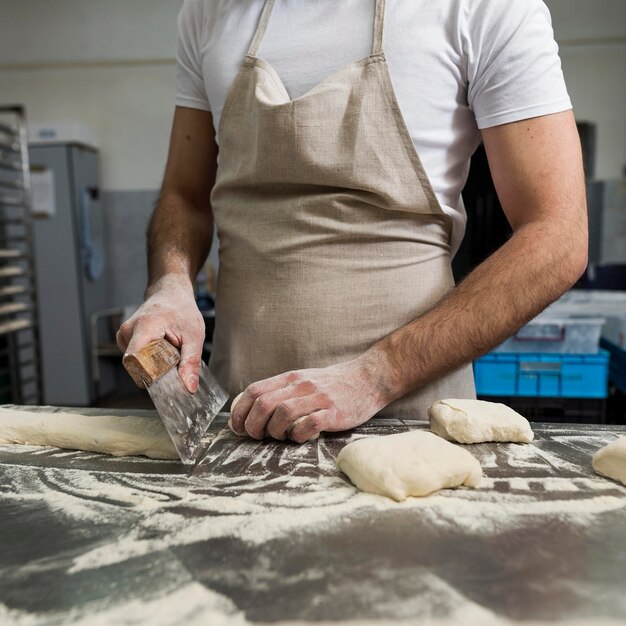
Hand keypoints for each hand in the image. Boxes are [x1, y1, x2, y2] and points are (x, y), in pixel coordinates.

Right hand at [116, 274, 204, 392]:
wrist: (171, 292)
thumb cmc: (182, 310)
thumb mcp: (194, 336)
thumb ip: (191, 361)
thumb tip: (189, 387)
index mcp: (144, 327)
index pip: (135, 361)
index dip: (150, 375)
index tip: (166, 377)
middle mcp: (128, 330)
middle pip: (136, 365)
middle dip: (155, 369)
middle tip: (173, 358)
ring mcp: (123, 334)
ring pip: (136, 363)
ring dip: (153, 363)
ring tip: (167, 348)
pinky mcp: (124, 338)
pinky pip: (135, 358)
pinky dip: (149, 358)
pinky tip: (159, 347)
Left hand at [230, 357, 388, 442]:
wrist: (368, 378)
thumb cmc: (333, 385)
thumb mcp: (304, 380)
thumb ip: (282, 392)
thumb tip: (253, 411)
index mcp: (291, 378)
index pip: (254, 391)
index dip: (240, 411)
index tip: (237, 427)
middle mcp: (301, 386)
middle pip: (264, 404)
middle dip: (253, 425)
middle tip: (256, 437)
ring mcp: (318, 398)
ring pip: (282, 414)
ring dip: (274, 432)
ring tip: (279, 437)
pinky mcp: (334, 413)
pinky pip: (308, 425)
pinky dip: (297, 436)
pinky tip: (299, 438)